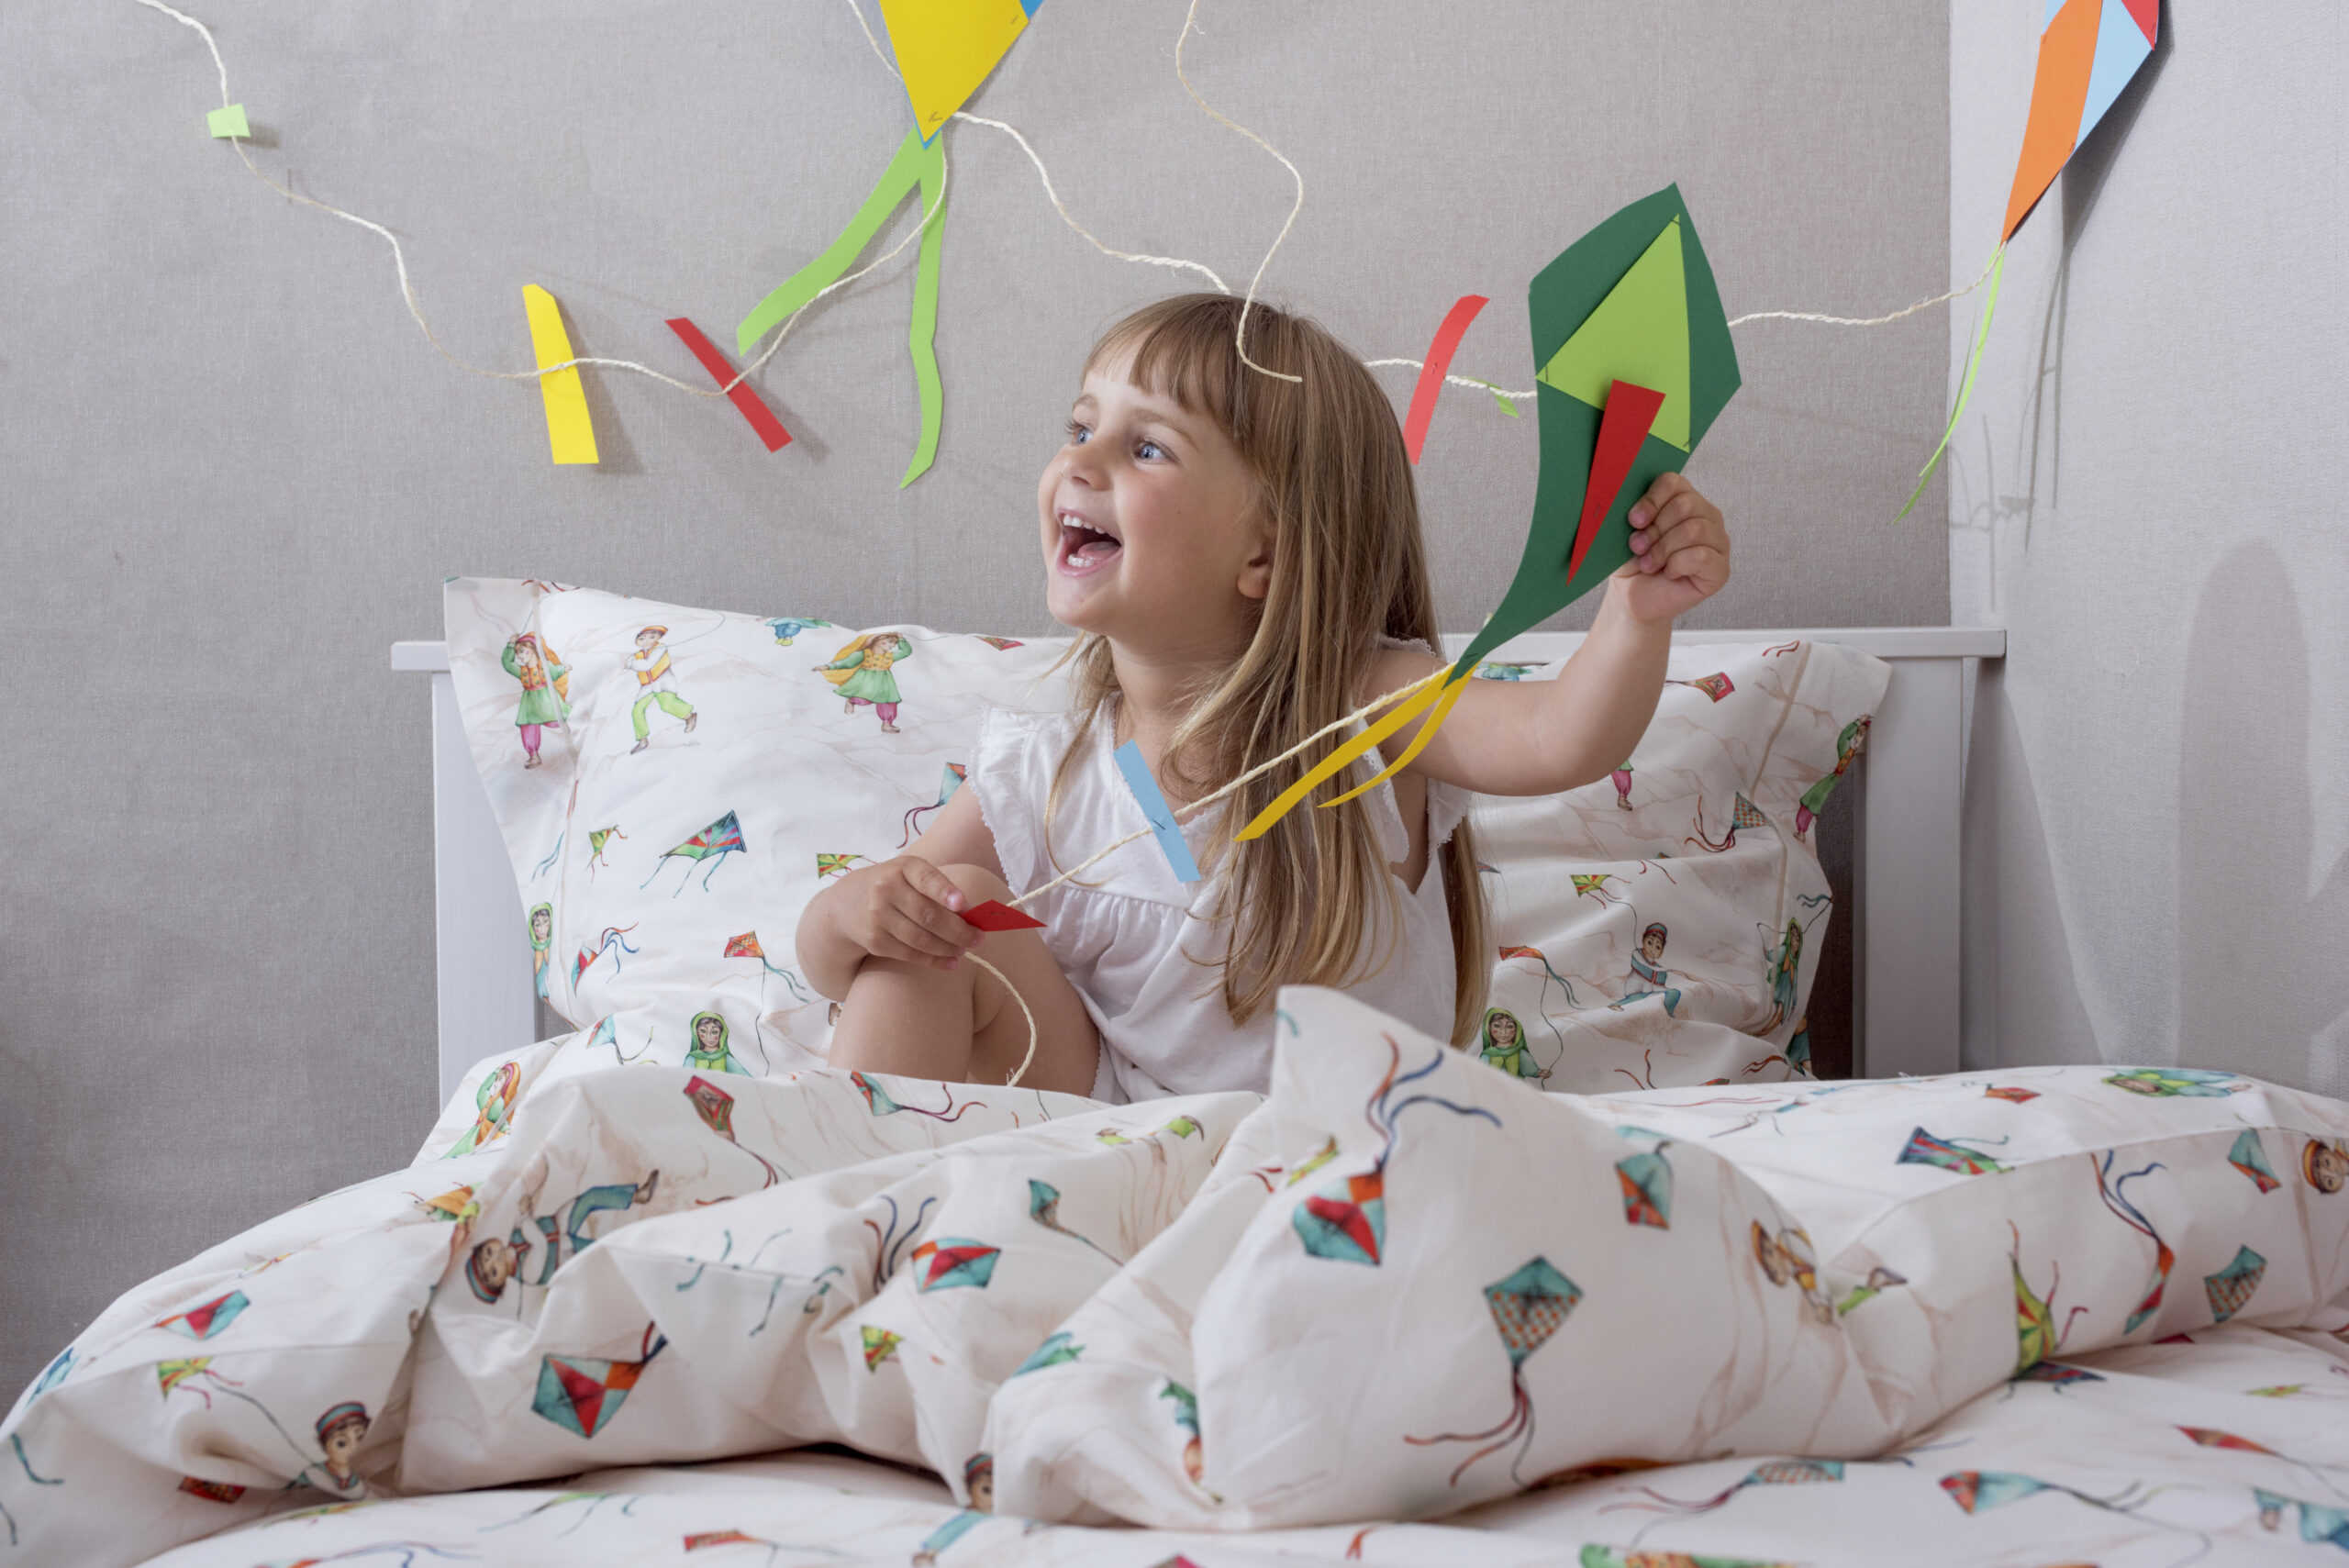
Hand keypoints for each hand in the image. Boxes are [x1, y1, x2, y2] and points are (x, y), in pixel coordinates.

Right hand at [832, 855, 983, 972]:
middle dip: (959, 930)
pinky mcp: (875, 941)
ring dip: (949, 948)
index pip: (926, 878)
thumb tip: (972, 915)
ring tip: (964, 950)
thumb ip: (938, 888)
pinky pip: (910, 954)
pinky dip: (934, 960)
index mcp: (902, 868)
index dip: (944, 891)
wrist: (846, 904)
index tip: (963, 904)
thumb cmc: (893, 886)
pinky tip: (950, 962)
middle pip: (928, 915)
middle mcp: (886, 890)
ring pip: (921, 938)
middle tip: (978, 939)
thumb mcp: (909, 875)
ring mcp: (878, 917)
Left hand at [1612, 473, 1728, 624]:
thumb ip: (1630, 507)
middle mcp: (1707, 516)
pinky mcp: (1721, 569)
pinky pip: (1702, 556)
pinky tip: (1669, 573)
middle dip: (1656, 529)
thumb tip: (1622, 489)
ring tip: (1649, 563)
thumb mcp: (1625, 530)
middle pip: (1686, 504)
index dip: (1651, 500)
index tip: (1634, 520)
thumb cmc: (1632, 561)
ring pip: (1695, 529)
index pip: (1674, 482)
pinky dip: (1677, 565)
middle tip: (1639, 547)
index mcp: (1685, 499)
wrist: (1632, 597)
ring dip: (1663, 549)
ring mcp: (1718, 542)